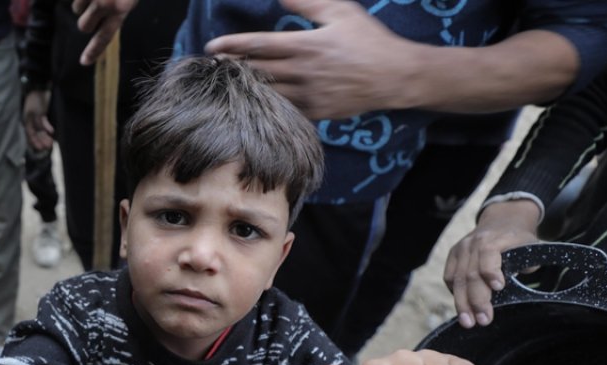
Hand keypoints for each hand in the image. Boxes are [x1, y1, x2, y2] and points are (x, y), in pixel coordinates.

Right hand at [22, 89, 54, 151]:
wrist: (39, 87)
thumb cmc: (33, 99)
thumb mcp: (31, 113)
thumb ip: (34, 124)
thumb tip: (38, 134)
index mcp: (25, 120)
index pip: (29, 134)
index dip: (34, 141)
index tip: (40, 148)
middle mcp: (30, 120)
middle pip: (35, 133)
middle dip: (41, 140)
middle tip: (48, 146)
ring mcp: (36, 117)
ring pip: (40, 129)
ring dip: (45, 136)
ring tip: (51, 142)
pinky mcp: (42, 113)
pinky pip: (44, 123)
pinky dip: (48, 127)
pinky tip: (52, 132)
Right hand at [71, 0, 136, 65]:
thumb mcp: (130, 0)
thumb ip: (119, 12)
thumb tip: (107, 21)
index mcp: (122, 9)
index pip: (104, 37)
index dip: (94, 51)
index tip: (85, 62)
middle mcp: (105, 4)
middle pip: (84, 27)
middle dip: (88, 19)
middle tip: (97, 8)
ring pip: (77, 9)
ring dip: (83, 3)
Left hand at [203, 0, 424, 119]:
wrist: (395, 76)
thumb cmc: (368, 40)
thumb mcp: (341, 11)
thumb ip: (308, 3)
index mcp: (306, 46)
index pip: (259, 45)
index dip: (232, 46)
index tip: (212, 47)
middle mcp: (303, 73)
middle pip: (256, 72)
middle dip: (232, 68)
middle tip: (213, 66)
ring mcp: (308, 96)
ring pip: (266, 94)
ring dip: (245, 89)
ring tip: (227, 84)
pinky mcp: (316, 112)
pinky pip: (284, 111)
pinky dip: (267, 106)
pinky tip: (253, 103)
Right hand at [443, 199, 540, 328]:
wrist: (501, 220)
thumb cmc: (518, 238)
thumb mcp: (530, 246)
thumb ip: (527, 264)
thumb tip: (520, 283)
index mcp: (494, 238)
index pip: (488, 255)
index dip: (491, 271)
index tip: (498, 288)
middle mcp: (472, 243)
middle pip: (470, 274)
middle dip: (476, 300)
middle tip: (483, 320)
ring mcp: (460, 249)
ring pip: (456, 280)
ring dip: (462, 304)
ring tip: (468, 322)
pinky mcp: (452, 256)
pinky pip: (449, 277)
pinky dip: (454, 293)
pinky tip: (462, 307)